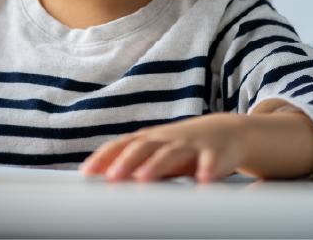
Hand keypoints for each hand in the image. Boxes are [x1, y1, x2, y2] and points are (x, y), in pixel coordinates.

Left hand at [80, 113, 246, 182]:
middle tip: (111, 178)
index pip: (121, 146)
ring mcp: (189, 144)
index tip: (86, 172)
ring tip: (144, 179)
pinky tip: (203, 181)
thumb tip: (101, 179)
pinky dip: (207, 170)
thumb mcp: (155, 153)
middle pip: (142, 148)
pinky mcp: (214, 153)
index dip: (103, 158)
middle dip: (126, 162)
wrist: (225, 131)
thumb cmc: (181, 146)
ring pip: (171, 153)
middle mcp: (165, 140)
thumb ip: (132, 164)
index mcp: (148, 140)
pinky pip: (210, 161)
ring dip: (156, 165)